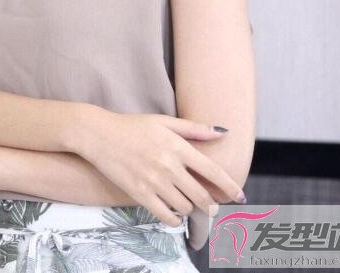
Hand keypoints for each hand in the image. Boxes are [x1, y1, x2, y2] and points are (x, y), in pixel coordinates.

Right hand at [77, 112, 242, 226]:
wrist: (99, 134)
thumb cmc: (132, 126)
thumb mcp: (164, 121)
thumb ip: (194, 128)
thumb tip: (222, 131)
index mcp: (178, 146)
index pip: (212, 171)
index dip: (230, 186)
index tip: (240, 197)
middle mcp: (169, 165)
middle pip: (201, 195)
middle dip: (212, 204)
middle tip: (214, 207)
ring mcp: (154, 181)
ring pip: (185, 206)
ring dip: (190, 208)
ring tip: (187, 202)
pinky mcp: (139, 193)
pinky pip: (166, 216)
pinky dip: (175, 219)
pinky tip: (174, 213)